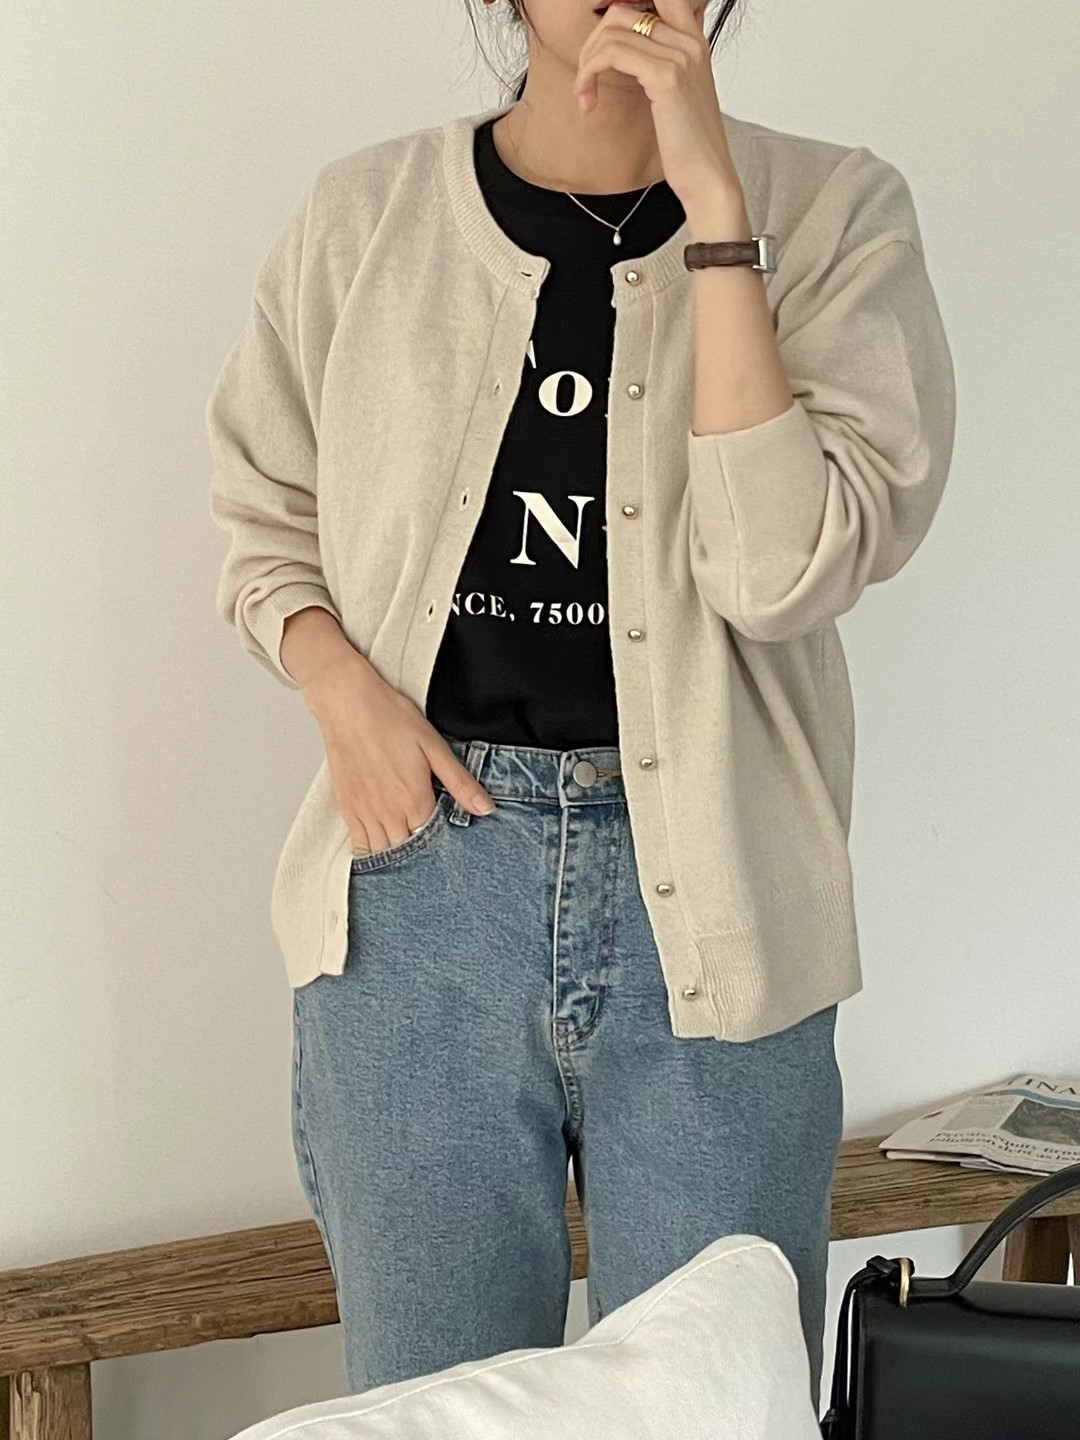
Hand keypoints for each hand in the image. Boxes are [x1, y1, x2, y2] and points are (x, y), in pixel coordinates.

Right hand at [303, 652, 495, 856]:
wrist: (347, 702)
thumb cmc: (390, 718)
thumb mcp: (434, 747)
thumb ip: (460, 782)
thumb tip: (486, 808)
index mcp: (413, 799)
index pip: (433, 841)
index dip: (444, 847)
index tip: (452, 848)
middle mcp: (387, 812)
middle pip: (408, 854)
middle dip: (422, 858)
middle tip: (434, 858)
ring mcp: (364, 812)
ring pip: (382, 855)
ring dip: (397, 860)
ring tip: (411, 857)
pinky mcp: (347, 808)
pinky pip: (359, 845)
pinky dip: (372, 855)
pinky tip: (384, 852)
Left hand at [574, 0, 746, 216]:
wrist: (708, 178)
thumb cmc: (690, 148)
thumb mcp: (675, 97)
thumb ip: (658, 67)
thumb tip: (624, 57)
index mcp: (693, 42)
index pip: (656, 0)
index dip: (618, 19)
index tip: (600, 53)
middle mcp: (689, 42)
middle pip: (622, 11)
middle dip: (592, 43)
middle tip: (586, 77)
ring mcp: (680, 56)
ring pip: (612, 31)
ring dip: (586, 63)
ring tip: (584, 94)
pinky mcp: (666, 77)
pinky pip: (611, 54)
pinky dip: (589, 75)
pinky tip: (588, 102)